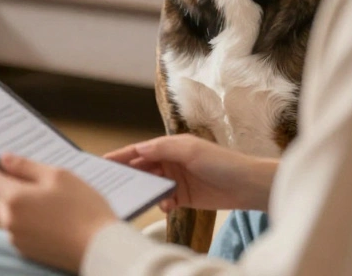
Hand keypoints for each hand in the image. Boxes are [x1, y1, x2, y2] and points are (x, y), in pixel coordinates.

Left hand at [0, 154, 117, 272]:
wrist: (101, 250)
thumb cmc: (83, 210)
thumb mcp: (57, 176)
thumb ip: (25, 166)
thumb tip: (4, 159)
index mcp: (13, 198)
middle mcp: (9, 221)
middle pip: (1, 194)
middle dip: (15, 184)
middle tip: (43, 182)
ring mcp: (16, 239)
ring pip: (12, 212)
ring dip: (24, 203)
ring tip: (54, 202)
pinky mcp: (26, 251)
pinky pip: (21, 228)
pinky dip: (31, 220)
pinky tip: (54, 219)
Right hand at [105, 134, 278, 212]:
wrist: (247, 185)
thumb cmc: (221, 162)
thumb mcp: (189, 150)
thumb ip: (162, 149)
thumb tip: (138, 150)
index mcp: (170, 147)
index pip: (140, 150)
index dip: (122, 155)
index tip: (104, 161)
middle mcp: (171, 162)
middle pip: (143, 167)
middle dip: (130, 174)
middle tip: (116, 183)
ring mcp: (177, 180)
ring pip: (152, 185)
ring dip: (147, 190)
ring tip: (142, 195)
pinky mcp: (184, 197)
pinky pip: (165, 200)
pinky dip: (162, 203)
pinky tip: (166, 205)